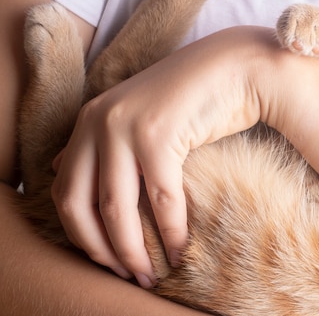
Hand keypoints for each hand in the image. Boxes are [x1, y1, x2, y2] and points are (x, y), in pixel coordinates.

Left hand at [52, 26, 278, 285]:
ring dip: (132, 250)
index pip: (65, 190)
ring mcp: (125, 127)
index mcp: (90, 120)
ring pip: (115, 209)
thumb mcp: (136, 115)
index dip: (82, 233)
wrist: (235, 66)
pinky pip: (161, 198)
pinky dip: (170, 231)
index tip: (108, 258)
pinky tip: (180, 248)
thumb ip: (99, 140)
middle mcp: (97, 122)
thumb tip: (61, 167)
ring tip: (150, 274)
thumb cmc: (193, 95)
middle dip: (102, 249)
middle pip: (79, 204)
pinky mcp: (158, 135)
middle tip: (128, 273)